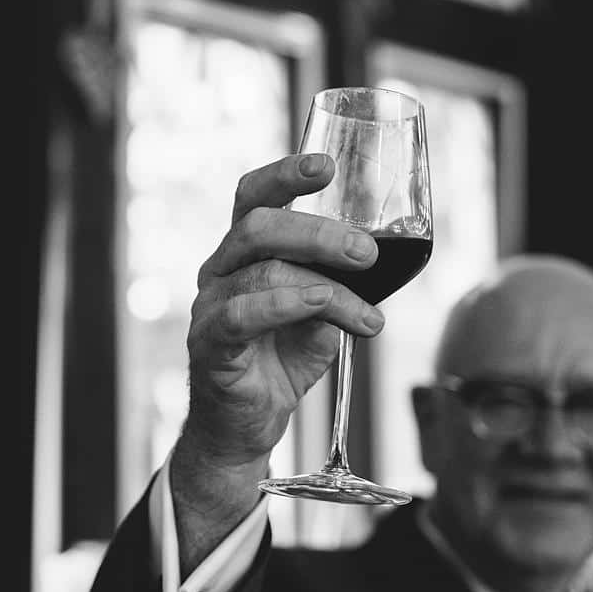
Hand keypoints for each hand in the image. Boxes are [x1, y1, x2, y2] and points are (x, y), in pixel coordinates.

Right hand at [169, 154, 383, 550]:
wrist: (247, 427)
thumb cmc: (281, 360)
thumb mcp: (321, 314)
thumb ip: (340, 283)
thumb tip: (382, 259)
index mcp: (243, 251)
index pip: (253, 196)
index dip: (285, 174)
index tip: (325, 165)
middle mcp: (220, 269)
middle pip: (260, 226)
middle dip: (319, 232)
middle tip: (367, 252)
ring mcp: (210, 305)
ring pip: (264, 272)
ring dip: (328, 288)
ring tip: (369, 315)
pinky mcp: (210, 342)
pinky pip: (245, 313)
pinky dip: (290, 305)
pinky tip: (325, 309)